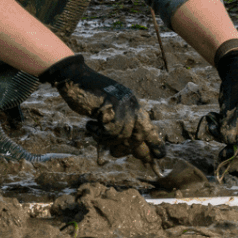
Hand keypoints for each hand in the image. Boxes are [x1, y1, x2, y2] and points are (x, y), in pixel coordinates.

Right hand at [41, 54, 161, 161]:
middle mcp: (131, 105)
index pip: (148, 127)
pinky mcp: (111, 107)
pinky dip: (97, 133)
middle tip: (134, 159)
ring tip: (98, 133)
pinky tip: (90, 125)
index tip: (160, 157)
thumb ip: (118, 126)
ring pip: (122, 137)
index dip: (155, 143)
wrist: (76, 79)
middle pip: (141, 135)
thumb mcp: (109, 112)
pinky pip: (108, 132)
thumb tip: (124, 148)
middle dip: (139, 151)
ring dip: (108, 141)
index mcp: (133, 106)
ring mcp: (122, 106)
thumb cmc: (90, 96)